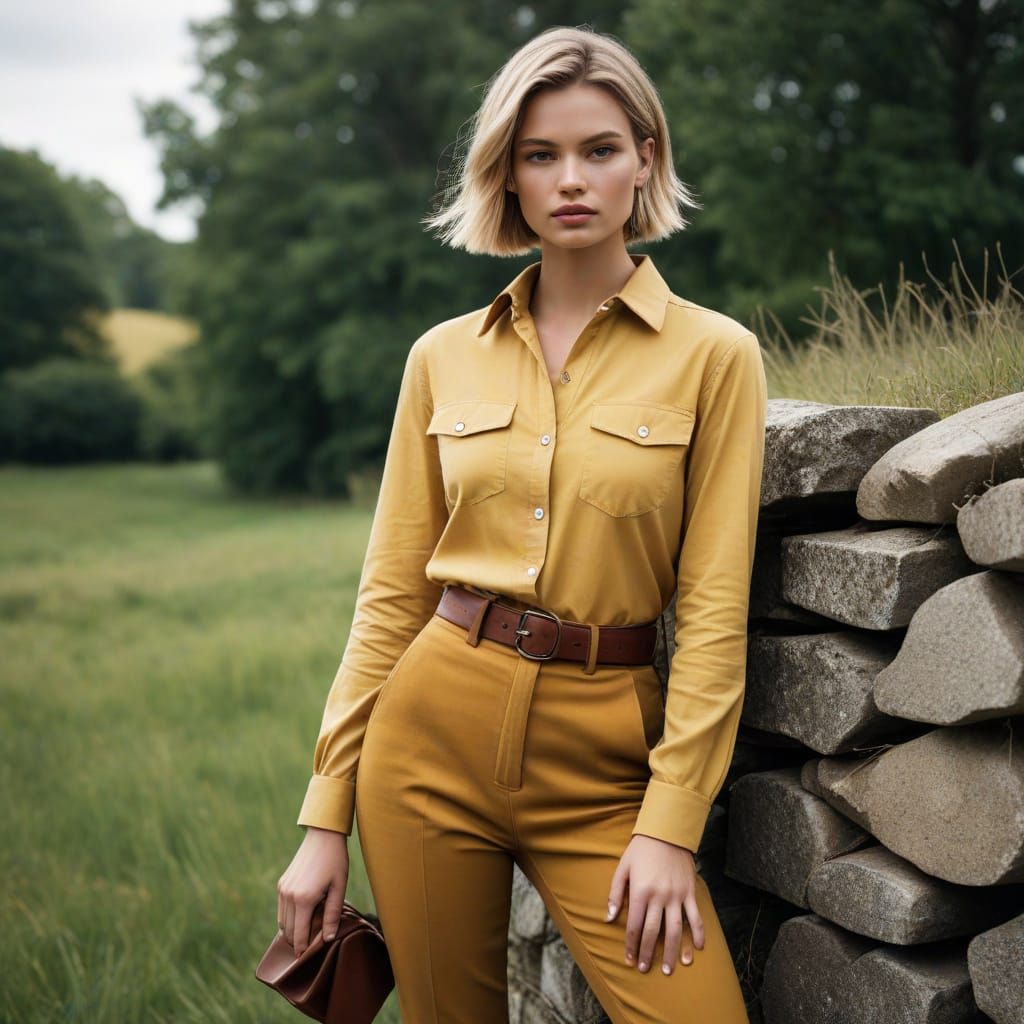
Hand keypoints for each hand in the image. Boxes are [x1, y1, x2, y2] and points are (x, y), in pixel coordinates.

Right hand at [277, 826, 349, 955]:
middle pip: (289, 932)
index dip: (303, 949)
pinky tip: (301, 919)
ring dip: (292, 931)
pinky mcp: (281, 884)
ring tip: (307, 934)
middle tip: (310, 948)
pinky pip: (281, 910)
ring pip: (282, 922)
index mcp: (304, 899)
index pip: (300, 935)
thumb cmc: (335, 861)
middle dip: (298, 943)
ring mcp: (283, 890)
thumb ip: (332, 915)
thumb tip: (326, 939)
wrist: (322, 836)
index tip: (307, 958)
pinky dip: (289, 919)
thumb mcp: (339, 888)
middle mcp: (289, 896)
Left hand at [605, 834, 704, 975]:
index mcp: (640, 891)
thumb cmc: (641, 850)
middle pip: (653, 932)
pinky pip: (695, 917)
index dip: (631, 945)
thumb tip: (608, 918)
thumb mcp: (622, 868)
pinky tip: (696, 950)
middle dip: (648, 953)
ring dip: (672, 952)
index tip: (629, 960)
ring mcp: (677, 896)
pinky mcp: (690, 892)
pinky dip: (697, 934)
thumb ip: (615, 893)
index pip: (634, 925)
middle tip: (645, 969)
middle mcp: (659, 896)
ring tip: (670, 969)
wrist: (667, 831)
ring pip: (675, 930)